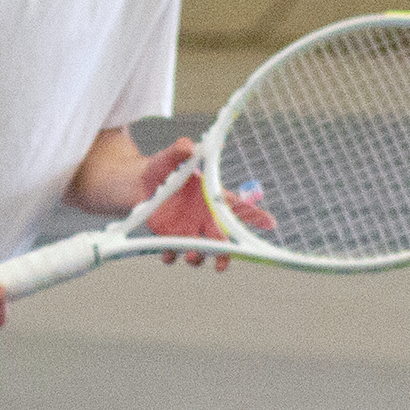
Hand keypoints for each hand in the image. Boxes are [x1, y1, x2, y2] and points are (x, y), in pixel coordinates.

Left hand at [142, 138, 274, 270]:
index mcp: (211, 198)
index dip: (255, 215)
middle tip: (221, 264)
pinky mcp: (170, 237)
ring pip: (201, 252)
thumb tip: (188, 146)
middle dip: (225, 255)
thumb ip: (180, 150)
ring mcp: (188, 230)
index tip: (270, 223)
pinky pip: (175, 253)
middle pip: (222, 241)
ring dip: (199, 258)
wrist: (138, 182)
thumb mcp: (170, 157)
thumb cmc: (162, 167)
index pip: (238, 207)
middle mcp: (204, 217)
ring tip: (191, 255)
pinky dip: (172, 257)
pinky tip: (167, 255)